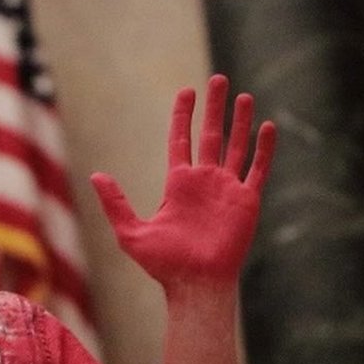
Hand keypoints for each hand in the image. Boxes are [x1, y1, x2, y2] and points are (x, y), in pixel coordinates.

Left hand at [91, 75, 274, 293]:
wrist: (195, 284)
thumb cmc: (164, 265)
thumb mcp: (131, 232)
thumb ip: (115, 202)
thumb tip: (96, 175)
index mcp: (179, 185)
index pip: (181, 140)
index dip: (183, 116)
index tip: (186, 92)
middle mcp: (204, 182)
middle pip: (211, 135)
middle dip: (214, 108)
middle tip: (218, 80)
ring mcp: (227, 190)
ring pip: (236, 146)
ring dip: (240, 122)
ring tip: (244, 95)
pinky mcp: (246, 201)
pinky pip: (258, 169)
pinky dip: (263, 149)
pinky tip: (267, 126)